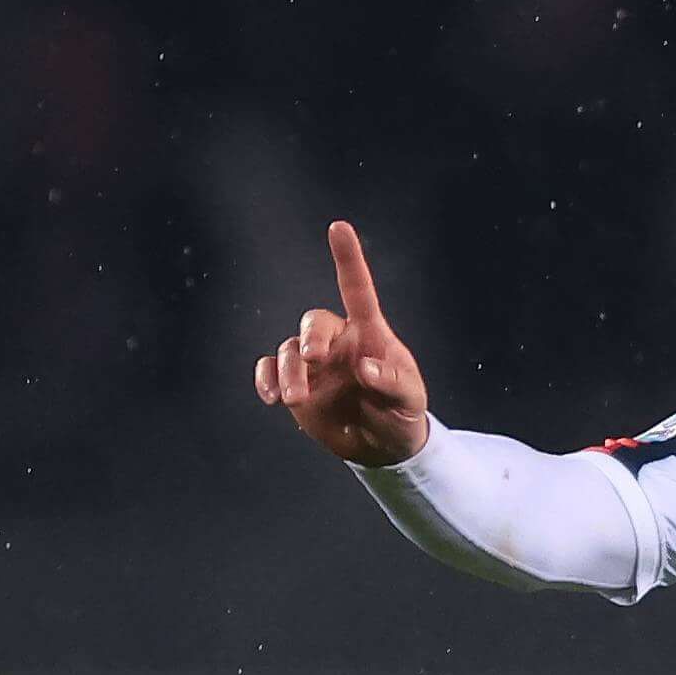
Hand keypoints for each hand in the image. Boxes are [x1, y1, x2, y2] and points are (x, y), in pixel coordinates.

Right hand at [252, 220, 432, 466]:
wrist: (381, 447)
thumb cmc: (401, 413)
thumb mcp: (410, 399)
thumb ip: (392, 382)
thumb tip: (365, 367)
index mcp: (369, 333)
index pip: (357, 290)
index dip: (348, 259)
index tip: (339, 227)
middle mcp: (337, 341)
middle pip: (314, 322)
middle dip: (311, 336)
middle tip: (313, 358)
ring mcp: (313, 363)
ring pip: (290, 350)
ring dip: (289, 372)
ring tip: (295, 400)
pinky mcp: (295, 384)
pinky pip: (271, 370)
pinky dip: (265, 378)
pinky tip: (270, 397)